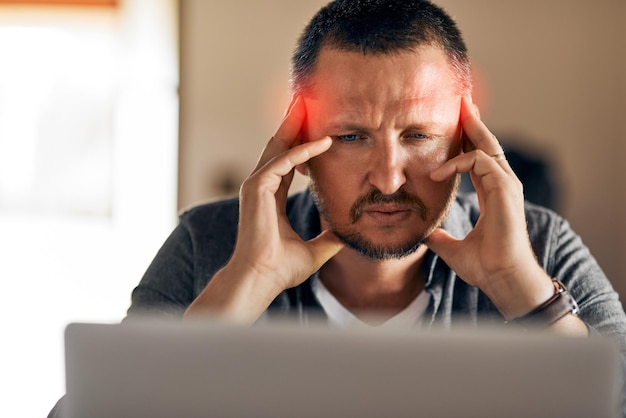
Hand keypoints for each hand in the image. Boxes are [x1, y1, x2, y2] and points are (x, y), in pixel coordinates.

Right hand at [184, 96, 343, 322]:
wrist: (262, 278)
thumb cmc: (282, 268)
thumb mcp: (315, 249)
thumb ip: (329, 236)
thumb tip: (347, 234)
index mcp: (271, 196)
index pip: (287, 161)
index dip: (302, 143)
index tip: (318, 128)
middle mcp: (260, 186)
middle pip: (280, 146)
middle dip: (294, 123)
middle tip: (308, 99)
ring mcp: (256, 185)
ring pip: (279, 146)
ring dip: (296, 124)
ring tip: (311, 102)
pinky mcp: (256, 187)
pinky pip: (284, 161)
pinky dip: (304, 150)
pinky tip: (325, 141)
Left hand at [426, 96, 554, 319]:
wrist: (502, 279)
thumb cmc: (485, 266)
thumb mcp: (452, 247)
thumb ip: (440, 236)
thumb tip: (425, 235)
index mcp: (492, 194)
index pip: (478, 159)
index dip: (466, 141)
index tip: (454, 125)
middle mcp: (501, 186)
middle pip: (486, 144)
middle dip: (473, 122)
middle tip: (460, 101)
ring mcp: (506, 186)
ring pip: (486, 146)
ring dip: (469, 128)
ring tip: (455, 110)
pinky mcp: (505, 189)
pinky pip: (479, 162)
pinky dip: (456, 162)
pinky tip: (437, 174)